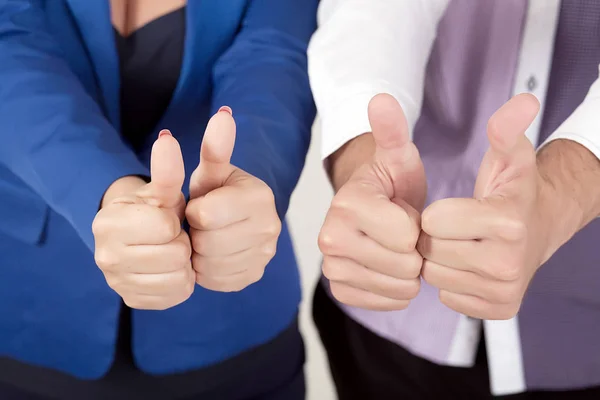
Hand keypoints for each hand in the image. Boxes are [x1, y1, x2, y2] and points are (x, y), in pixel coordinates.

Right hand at [93, 131, 194, 309]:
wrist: (134, 234)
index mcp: (109, 223)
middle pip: (175, 255)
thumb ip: (167, 169)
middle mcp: (104, 256)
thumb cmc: (152, 207)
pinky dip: (181, 283)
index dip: (176, 222)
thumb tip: (168, 140)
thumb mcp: (162, 189)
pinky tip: (171, 270)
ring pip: (178, 278)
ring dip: (184, 264)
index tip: (169, 218)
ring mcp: (116, 282)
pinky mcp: (131, 300)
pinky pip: (175, 296)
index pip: (167, 226)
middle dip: (181, 243)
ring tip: (173, 251)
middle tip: (173, 237)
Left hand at [186, 107, 280, 291]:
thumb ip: (215, 147)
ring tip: (205, 239)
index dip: (193, 211)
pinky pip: (218, 281)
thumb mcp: (211, 170)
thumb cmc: (216, 191)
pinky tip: (210, 256)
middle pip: (208, 243)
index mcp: (260, 197)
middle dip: (196, 234)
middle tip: (200, 226)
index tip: (198, 206)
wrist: (230, 220)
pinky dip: (206, 271)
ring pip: (211, 265)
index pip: (205, 215)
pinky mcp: (255, 275)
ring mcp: (266, 255)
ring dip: (199, 254)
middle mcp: (271, 227)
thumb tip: (224, 114)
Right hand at [318, 94, 426, 310]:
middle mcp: (330, 238)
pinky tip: (391, 267)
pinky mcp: (340, 289)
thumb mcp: (398, 156)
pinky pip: (385, 302)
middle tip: (401, 231)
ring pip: (398, 287)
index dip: (419, 225)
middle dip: (414, 250)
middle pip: (404, 264)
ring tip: (396, 247)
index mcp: (347, 204)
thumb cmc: (391, 184)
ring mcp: (333, 267)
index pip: (407, 235)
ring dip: (408, 270)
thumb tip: (380, 98)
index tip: (405, 211)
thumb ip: (392, 131)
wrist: (372, 211)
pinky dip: (397, 289)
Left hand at [418, 94, 548, 319]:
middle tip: (457, 228)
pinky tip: (469, 266)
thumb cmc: (515, 191)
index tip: (456, 208)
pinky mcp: (497, 310)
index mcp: (507, 221)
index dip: (438, 212)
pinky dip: (451, 281)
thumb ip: (506, 130)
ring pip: (434, 276)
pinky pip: (446, 297)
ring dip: (440, 260)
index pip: (434, 221)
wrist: (539, 230)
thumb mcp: (510, 156)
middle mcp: (508, 262)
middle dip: (435, 236)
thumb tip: (523, 101)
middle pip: (430, 250)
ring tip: (463, 245)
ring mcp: (504, 291)